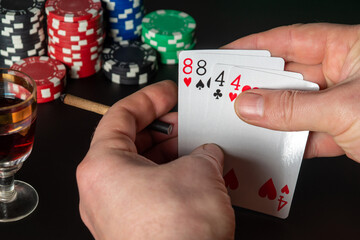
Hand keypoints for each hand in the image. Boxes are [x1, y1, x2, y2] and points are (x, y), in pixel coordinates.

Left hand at [76, 80, 234, 239]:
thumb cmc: (177, 235)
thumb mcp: (199, 173)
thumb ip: (204, 152)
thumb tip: (209, 152)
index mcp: (102, 166)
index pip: (121, 116)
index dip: (149, 98)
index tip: (169, 92)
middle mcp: (101, 189)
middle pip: (132, 142)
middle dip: (164, 128)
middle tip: (189, 119)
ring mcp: (115, 211)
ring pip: (142, 167)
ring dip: (170, 153)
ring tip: (197, 145)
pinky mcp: (133, 227)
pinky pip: (149, 190)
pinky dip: (170, 177)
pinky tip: (195, 173)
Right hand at [223, 23, 359, 161]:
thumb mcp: (344, 107)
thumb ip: (294, 108)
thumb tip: (251, 105)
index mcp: (351, 50)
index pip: (291, 40)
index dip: (256, 47)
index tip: (228, 55)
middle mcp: (346, 74)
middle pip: (290, 76)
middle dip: (258, 86)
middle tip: (229, 93)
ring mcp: (345, 104)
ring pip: (297, 108)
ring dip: (272, 118)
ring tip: (245, 120)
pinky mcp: (347, 133)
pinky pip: (309, 134)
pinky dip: (291, 142)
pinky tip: (272, 144)